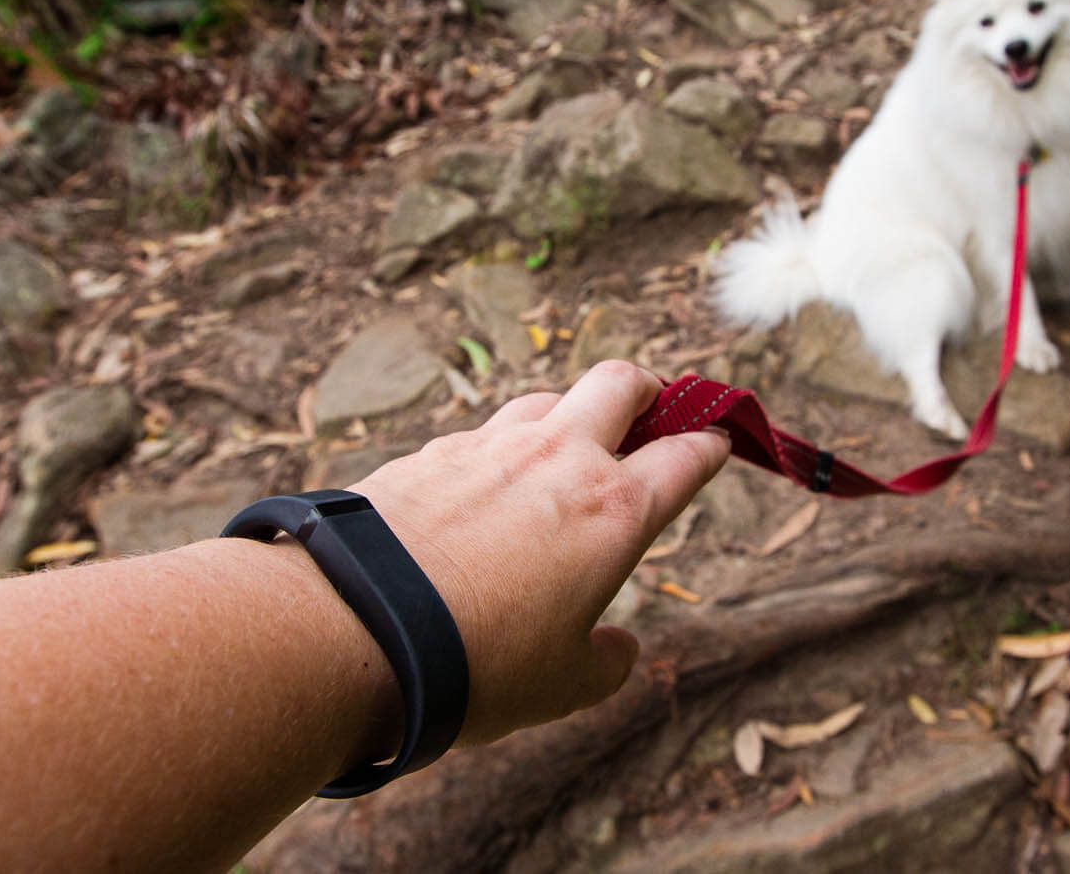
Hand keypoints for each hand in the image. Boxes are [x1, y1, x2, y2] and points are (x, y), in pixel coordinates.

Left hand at [347, 361, 728, 744]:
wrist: (352, 630)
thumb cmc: (474, 665)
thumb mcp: (562, 686)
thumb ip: (605, 662)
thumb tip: (619, 650)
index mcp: (614, 510)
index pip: (686, 455)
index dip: (710, 445)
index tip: (717, 443)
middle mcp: (559, 459)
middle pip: (622, 383)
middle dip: (648, 390)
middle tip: (650, 413)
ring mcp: (490, 446)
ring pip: (546, 399)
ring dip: (568, 416)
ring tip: (563, 453)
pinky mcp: (429, 453)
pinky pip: (479, 436)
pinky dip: (495, 454)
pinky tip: (480, 494)